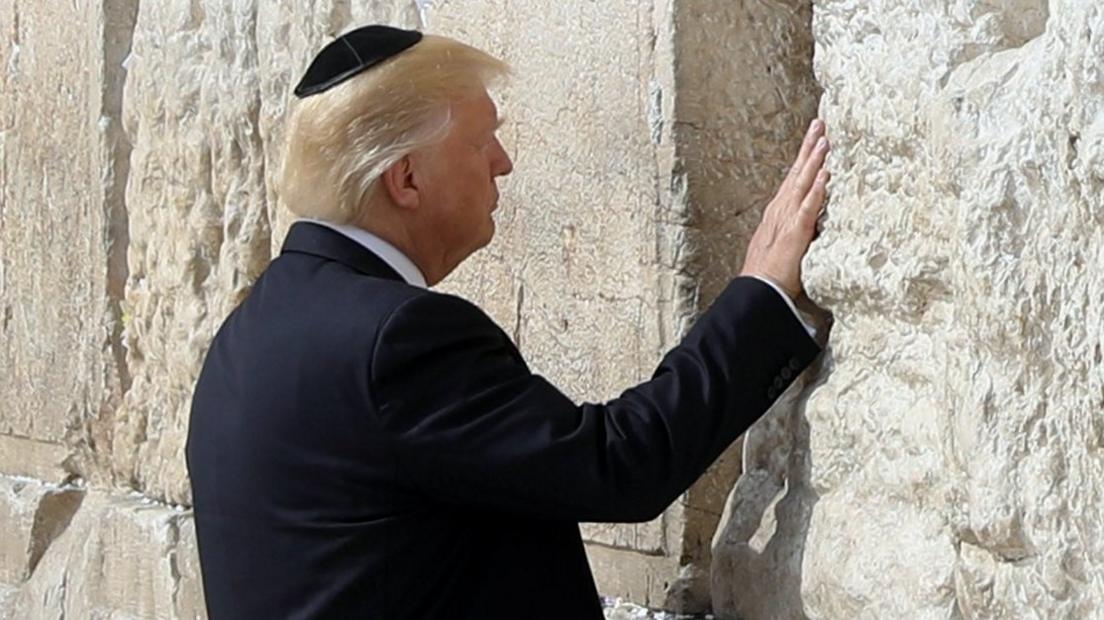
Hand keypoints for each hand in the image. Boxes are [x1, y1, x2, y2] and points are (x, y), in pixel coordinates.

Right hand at [739, 119, 830, 299]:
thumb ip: (796, 232)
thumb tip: (812, 225)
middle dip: (808, 147)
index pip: (793, 180)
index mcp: (778, 214)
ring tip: (825, 139)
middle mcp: (780, 211)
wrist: (758, 291)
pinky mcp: (795, 232)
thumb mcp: (784, 247)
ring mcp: (786, 220)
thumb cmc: (770, 275)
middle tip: (819, 123)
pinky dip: (816, 189)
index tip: (814, 139)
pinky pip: (808, 207)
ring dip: (814, 160)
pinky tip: (824, 174)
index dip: (804, 159)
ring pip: (802, 183)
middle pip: (796, 173)